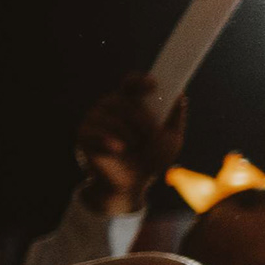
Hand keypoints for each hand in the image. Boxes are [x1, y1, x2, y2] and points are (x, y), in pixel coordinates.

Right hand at [74, 72, 185, 217]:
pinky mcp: (84, 136)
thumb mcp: (171, 140)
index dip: (140, 81)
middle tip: (153, 134)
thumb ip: (175, 118)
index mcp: (130, 103)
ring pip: (112, 118)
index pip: (131, 83)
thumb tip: (180, 95)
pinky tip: (119, 148)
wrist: (132, 184)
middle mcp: (109, 107)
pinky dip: (110, 141)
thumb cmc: (151, 158)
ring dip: (130, 134)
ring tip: (135, 147)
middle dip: (143, 119)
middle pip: (123, 101)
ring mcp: (94, 120)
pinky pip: (96, 133)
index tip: (153, 85)